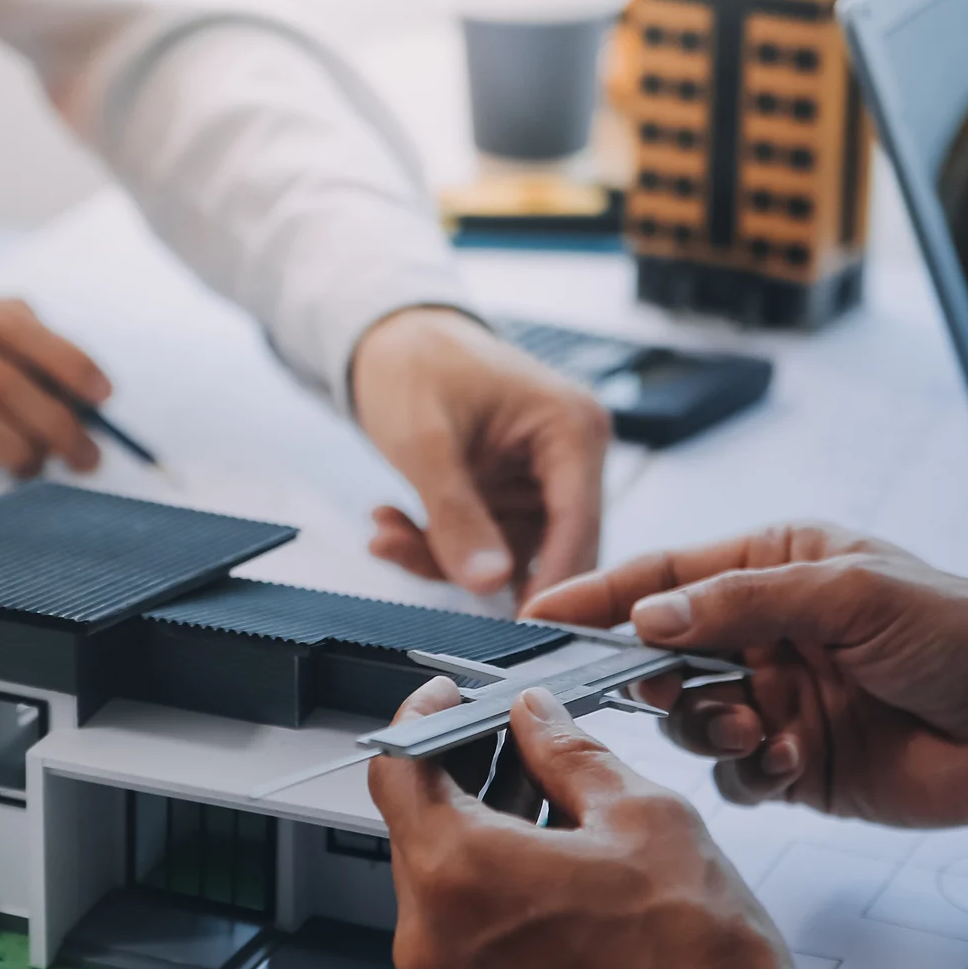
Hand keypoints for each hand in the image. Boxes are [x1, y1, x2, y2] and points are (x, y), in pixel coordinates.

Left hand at [351, 308, 608, 602]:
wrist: (388, 338)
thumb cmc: (416, 363)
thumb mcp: (427, 442)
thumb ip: (457, 516)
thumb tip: (489, 584)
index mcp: (574, 429)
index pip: (579, 526)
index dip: (552, 585)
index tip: (520, 630)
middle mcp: (571, 459)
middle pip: (552, 552)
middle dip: (481, 571)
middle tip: (424, 568)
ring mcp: (542, 484)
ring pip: (510, 559)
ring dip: (445, 558)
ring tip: (389, 535)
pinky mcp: (511, 499)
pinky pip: (484, 547)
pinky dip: (438, 546)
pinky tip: (394, 526)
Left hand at [370, 680, 788, 968]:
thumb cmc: (697, 961)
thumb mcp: (642, 816)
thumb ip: (570, 753)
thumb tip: (537, 718)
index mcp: (458, 877)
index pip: (398, 770)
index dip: (422, 718)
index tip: (451, 697)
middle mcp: (435, 936)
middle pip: (418, 821)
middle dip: (466, 766)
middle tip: (516, 729)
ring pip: (445, 870)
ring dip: (486, 817)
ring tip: (553, 781)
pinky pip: (467, 916)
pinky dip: (498, 871)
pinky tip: (559, 844)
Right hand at [524, 524, 967, 826]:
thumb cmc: (963, 638)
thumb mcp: (855, 592)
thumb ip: (744, 602)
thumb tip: (651, 615)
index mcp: (776, 568)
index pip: (665, 576)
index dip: (600, 596)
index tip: (540, 618)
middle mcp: (766, 631)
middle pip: (662, 653)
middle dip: (650, 677)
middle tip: (658, 692)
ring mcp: (776, 698)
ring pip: (689, 719)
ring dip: (707, 727)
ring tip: (755, 727)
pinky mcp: (793, 762)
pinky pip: (731, 772)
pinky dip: (746, 770)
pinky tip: (787, 761)